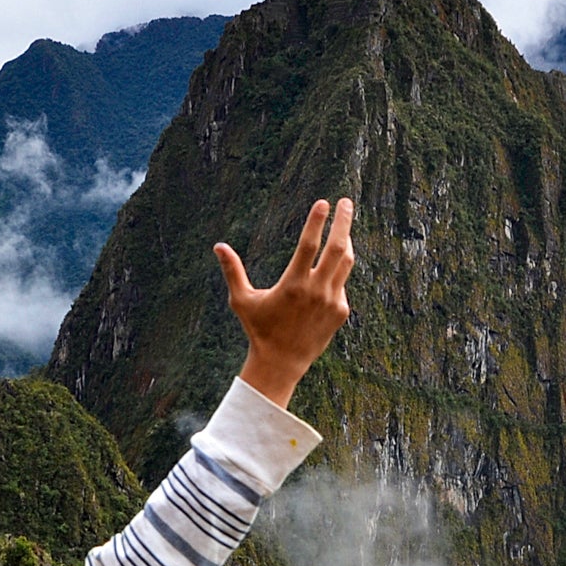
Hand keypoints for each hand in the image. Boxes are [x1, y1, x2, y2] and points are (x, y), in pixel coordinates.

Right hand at [215, 198, 354, 408]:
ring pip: (345, 263)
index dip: (316, 221)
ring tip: (343, 229)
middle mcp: (316, 291)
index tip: (323, 202)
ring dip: (346, 242)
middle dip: (344, 221)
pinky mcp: (340, 312)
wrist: (281, 363)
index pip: (309, 244)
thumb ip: (232, 271)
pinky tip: (329, 270)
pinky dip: (336, 272)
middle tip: (346, 202)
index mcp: (293, 285)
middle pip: (337, 247)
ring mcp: (332, 301)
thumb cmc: (258, 329)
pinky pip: (341, 284)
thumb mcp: (241, 300)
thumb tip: (218, 246)